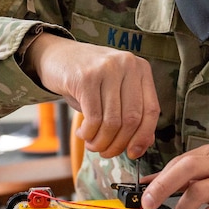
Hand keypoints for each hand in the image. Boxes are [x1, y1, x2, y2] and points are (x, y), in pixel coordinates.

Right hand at [26, 33, 159, 158]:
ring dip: (101, 142)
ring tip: (92, 144)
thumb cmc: (88, 78)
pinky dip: (89, 133)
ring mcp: (107, 69)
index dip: (143, 136)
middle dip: (118, 144)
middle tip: (106, 153)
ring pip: (112, 121)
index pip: (151, 110)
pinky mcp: (86, 77)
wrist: (57, 55)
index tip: (133, 153)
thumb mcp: (114, 91)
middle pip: (132, 119)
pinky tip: (82, 133)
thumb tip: (144, 143)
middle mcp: (127, 65)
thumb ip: (131, 112)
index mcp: (141, 69)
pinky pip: (93, 118)